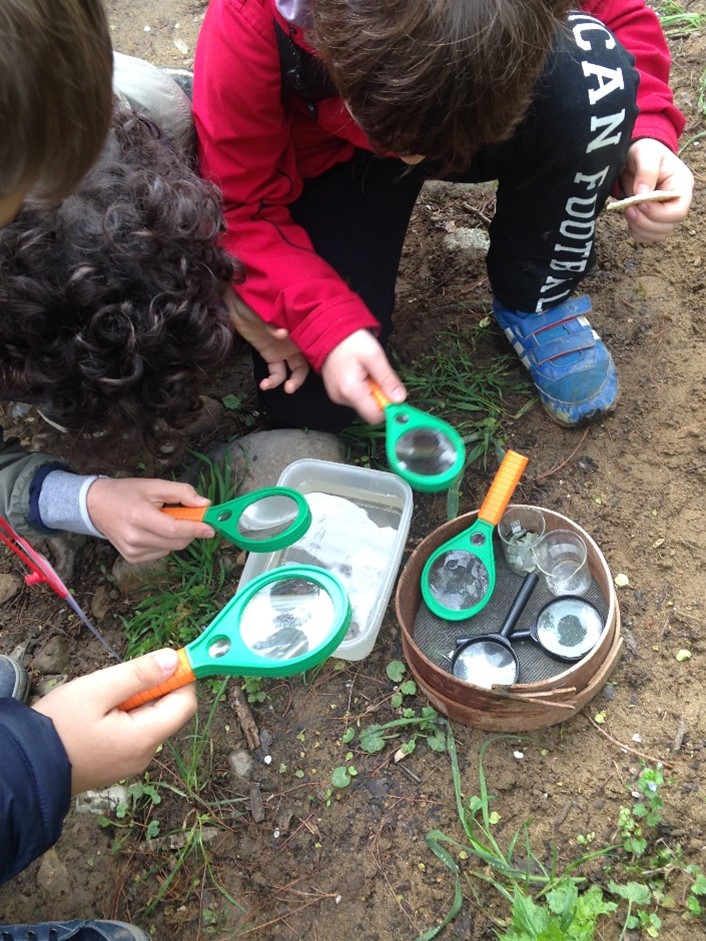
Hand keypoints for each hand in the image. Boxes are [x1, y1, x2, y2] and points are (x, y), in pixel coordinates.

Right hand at [33, 649, 196, 794]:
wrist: (24, 768)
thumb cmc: (58, 726)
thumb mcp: (97, 690)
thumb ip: (139, 674)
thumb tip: (174, 660)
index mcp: (143, 739)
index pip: (185, 704)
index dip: (182, 677)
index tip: (168, 658)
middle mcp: (144, 755)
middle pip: (168, 712)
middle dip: (154, 688)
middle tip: (120, 680)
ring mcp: (130, 763)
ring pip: (150, 721)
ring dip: (137, 701)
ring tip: (103, 699)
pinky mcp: (117, 764)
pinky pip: (134, 733)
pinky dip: (126, 716)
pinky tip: (98, 714)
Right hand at [86, 477, 214, 563]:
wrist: (95, 506)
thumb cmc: (126, 493)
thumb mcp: (154, 485)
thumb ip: (181, 492)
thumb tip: (205, 504)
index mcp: (139, 516)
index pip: (173, 529)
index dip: (195, 529)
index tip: (211, 528)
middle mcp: (134, 538)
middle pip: (176, 542)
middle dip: (190, 531)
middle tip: (189, 517)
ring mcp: (132, 551)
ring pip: (171, 548)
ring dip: (176, 536)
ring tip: (163, 520)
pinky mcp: (132, 558)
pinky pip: (161, 553)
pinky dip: (165, 542)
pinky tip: (154, 530)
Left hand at [227, 291, 308, 392]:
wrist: (237, 297)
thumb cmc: (255, 298)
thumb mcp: (264, 308)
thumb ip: (274, 322)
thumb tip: (284, 335)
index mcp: (300, 326)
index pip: (316, 343)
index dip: (315, 355)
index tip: (304, 364)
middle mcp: (297, 340)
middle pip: (307, 362)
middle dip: (300, 377)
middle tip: (291, 387)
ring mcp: (284, 349)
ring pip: (294, 371)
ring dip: (290, 382)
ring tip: (276, 387)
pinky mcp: (270, 355)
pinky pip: (276, 373)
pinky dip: (272, 380)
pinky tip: (264, 384)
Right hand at [320, 330, 406, 423]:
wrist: (328, 331)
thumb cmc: (351, 340)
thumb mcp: (374, 356)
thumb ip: (387, 379)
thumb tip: (400, 399)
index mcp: (350, 391)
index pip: (375, 416)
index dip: (388, 407)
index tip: (393, 392)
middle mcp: (341, 398)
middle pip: (370, 411)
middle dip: (380, 397)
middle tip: (377, 375)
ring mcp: (337, 397)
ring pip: (364, 404)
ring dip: (372, 392)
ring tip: (367, 371)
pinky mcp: (336, 393)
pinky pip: (356, 398)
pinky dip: (363, 389)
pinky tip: (360, 373)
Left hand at [619, 139, 692, 242]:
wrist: (634, 158)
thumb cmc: (644, 152)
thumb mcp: (645, 153)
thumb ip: (646, 170)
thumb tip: (642, 194)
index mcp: (682, 185)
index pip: (679, 210)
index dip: (658, 213)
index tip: (639, 204)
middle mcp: (677, 202)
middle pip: (668, 226)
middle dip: (645, 221)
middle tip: (629, 208)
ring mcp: (666, 213)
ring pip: (658, 234)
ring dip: (639, 228)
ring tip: (628, 211)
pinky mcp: (654, 220)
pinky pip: (648, 236)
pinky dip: (636, 232)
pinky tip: (629, 218)